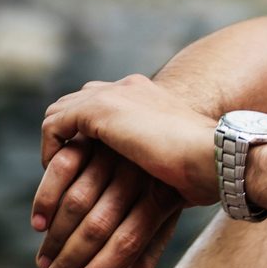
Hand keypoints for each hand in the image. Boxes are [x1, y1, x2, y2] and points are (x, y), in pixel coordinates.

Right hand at [31, 142, 184, 267]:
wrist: (183, 137)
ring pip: (79, 201)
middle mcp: (141, 176)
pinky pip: (65, 167)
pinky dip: (48, 195)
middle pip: (99, 226)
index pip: (129, 244)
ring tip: (43, 262)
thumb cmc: (168, 188)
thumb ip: (143, 260)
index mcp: (162, 199)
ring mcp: (118, 157)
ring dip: (56, 235)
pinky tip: (40, 223)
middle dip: (71, 260)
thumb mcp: (160, 221)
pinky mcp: (96, 140)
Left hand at [40, 76, 218, 204]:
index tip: (90, 163)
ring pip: (61, 111)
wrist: (216, 157)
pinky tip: (58, 174)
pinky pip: (53, 125)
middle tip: (68, 170)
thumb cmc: (211, 167)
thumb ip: (158, 155)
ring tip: (60, 176)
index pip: (107, 100)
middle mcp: (131, 88)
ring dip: (56, 143)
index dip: (91, 130)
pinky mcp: (99, 110)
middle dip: (68, 133)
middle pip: (79, 100)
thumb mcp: (180, 156)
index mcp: (152, 95)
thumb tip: (159, 180)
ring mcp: (115, 95)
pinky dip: (50, 149)